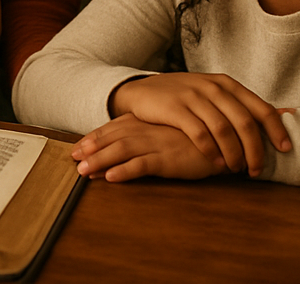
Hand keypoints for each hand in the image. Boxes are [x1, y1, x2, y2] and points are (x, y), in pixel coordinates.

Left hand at [72, 115, 222, 182]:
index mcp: (148, 122)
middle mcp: (149, 130)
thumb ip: (149, 135)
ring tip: (84, 171)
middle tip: (73, 160)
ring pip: (122, 151)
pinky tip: (111, 177)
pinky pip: (143, 165)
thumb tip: (128, 146)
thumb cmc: (197, 138)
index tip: (77, 148)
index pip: (114, 127)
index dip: (94, 137)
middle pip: (113, 138)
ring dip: (101, 160)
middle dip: (91, 149)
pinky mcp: (170, 159)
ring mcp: (158, 143)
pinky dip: (126, 171)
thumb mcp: (169, 133)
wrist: (226, 139)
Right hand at [110, 72, 289, 175]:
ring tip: (236, 169)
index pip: (261, 108)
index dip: (276, 130)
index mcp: (227, 84)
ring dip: (234, 154)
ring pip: (224, 130)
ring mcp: (193, 97)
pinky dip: (211, 152)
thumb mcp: (212, 92)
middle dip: (255, 150)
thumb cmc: (184, 96)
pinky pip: (199, 134)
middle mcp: (213, 88)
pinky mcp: (175, 108)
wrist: (142, 90)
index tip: (286, 150)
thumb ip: (239, 105)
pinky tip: (216, 163)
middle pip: (245, 122)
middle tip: (257, 170)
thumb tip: (279, 118)